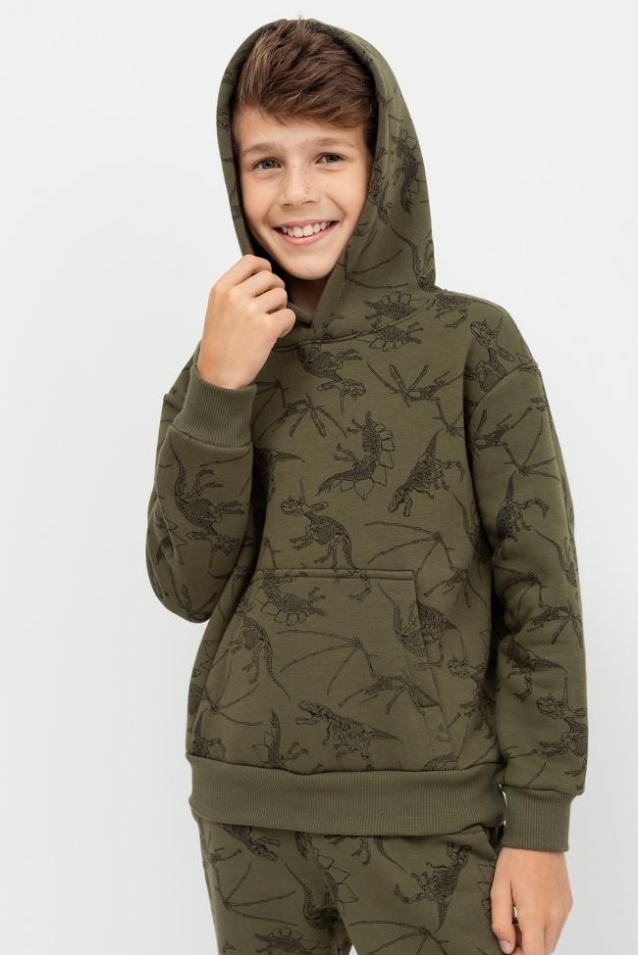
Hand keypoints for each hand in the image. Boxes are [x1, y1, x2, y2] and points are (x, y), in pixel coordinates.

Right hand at [198, 254, 295, 388]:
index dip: (265, 268)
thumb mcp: (218, 308)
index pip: (250, 261)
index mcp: (221, 289)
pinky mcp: (266, 327)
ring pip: (282, 295)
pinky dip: (286, 326)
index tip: (267, 281)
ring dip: (281, 309)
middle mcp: (235, 296)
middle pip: (270, 277)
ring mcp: (251, 310)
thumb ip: (236, 289)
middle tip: (269, 310)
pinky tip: (274, 335)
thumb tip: (263, 273)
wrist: (218, 375)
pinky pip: (289, 315)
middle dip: (275, 291)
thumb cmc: (220, 344)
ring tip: (269, 325)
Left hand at [490, 847, 572, 953]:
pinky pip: (557, 926)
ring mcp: (564, 910)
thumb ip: (501, 921)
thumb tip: (507, 947)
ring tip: (519, 918)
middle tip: (510, 931)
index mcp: (536, 914)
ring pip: (551, 940)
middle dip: (527, 948)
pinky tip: (531, 909)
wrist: (539, 835)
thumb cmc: (515, 858)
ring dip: (536, 939)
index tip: (508, 946)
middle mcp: (555, 916)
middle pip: (544, 951)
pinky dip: (545, 927)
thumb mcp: (499, 887)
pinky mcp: (568, 903)